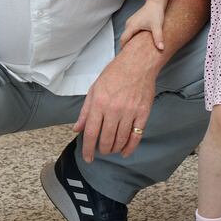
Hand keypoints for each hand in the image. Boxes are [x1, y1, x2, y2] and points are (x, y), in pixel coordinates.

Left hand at [73, 42, 157, 161]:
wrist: (138, 63)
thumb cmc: (115, 73)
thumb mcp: (94, 89)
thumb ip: (85, 111)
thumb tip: (77, 129)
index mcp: (99, 103)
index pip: (91, 133)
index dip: (88, 149)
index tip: (87, 157)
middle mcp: (114, 109)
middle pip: (106, 139)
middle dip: (102, 150)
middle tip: (101, 151)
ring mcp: (130, 112)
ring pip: (120, 140)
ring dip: (114, 149)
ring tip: (111, 149)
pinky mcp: (143, 113)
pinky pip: (136, 136)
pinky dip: (130, 147)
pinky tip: (125, 152)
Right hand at [120, 1, 164, 50]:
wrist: (156, 2)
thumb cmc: (155, 12)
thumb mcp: (157, 27)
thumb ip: (158, 38)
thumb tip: (161, 48)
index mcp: (131, 26)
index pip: (123, 40)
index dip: (123, 48)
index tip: (125, 55)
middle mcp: (129, 23)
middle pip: (124, 37)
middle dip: (126, 45)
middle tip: (131, 54)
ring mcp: (131, 21)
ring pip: (127, 33)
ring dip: (129, 40)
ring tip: (135, 48)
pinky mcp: (135, 20)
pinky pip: (130, 30)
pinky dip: (132, 36)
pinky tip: (139, 40)